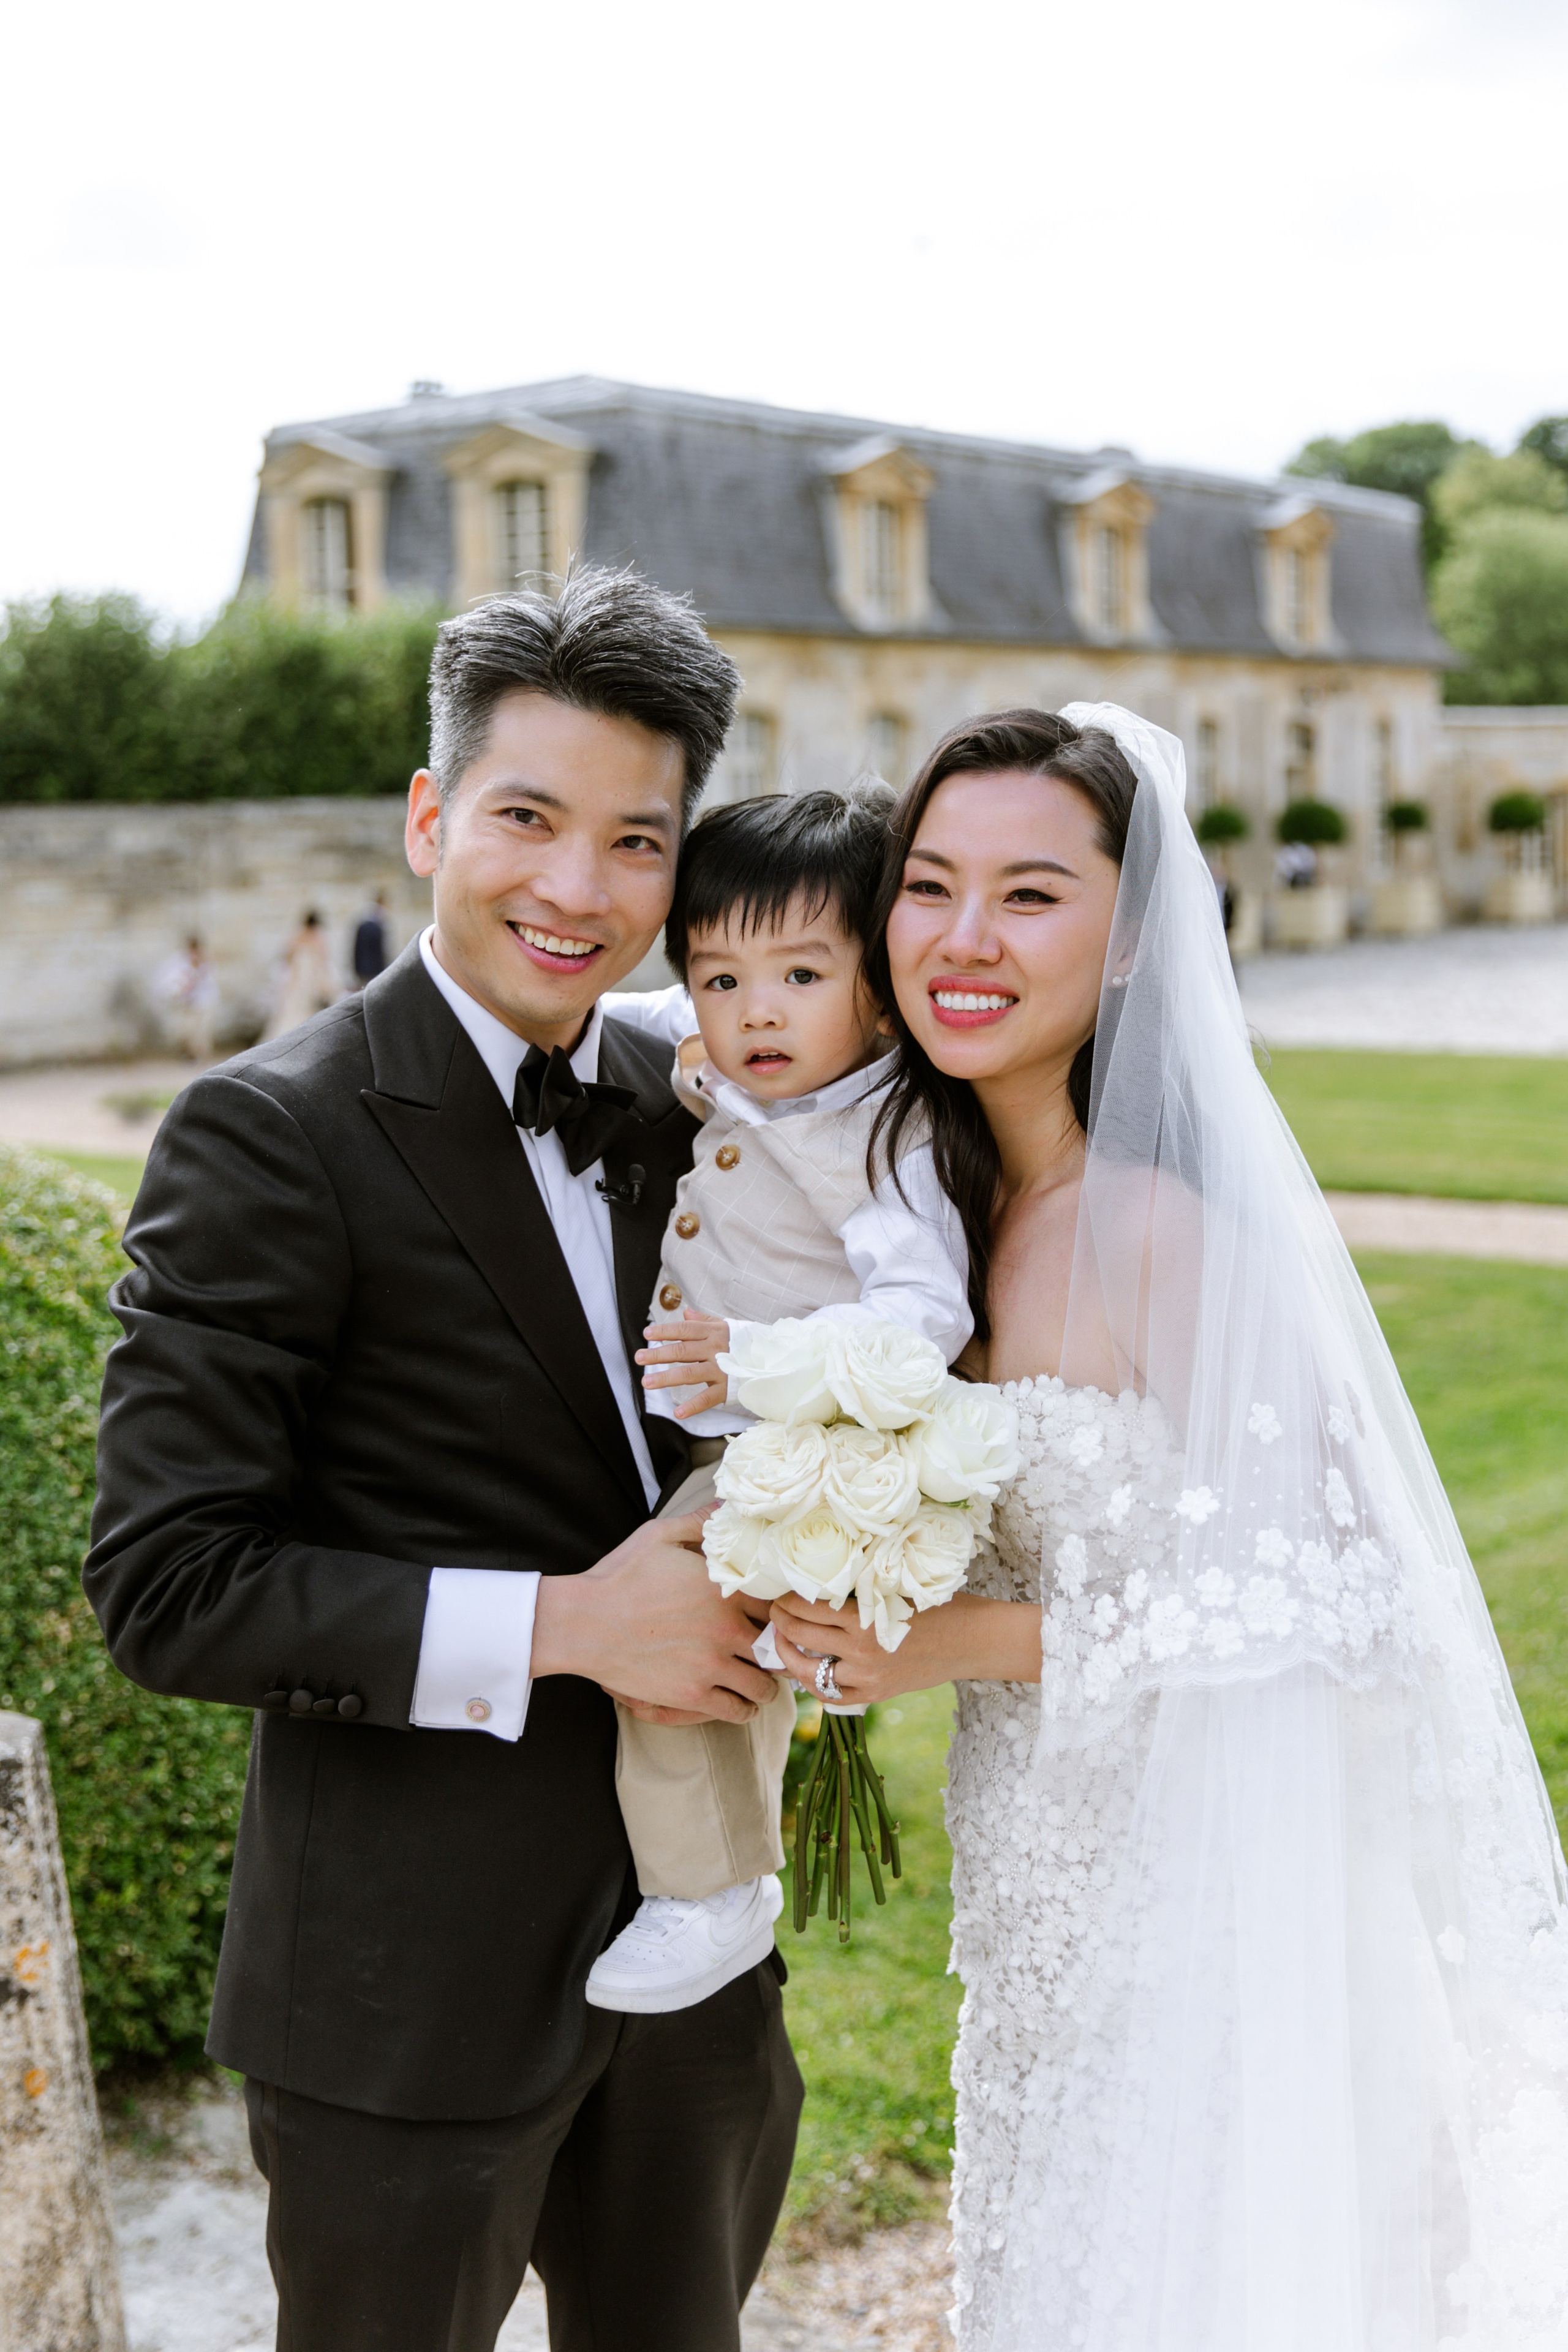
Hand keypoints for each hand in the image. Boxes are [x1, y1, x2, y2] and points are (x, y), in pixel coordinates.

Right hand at [533, 1511, 779, 1722]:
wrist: (583, 1623)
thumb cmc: (619, 1577)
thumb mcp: (659, 1536)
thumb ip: (700, 1522)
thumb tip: (727, 1506)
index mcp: (723, 1590)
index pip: (778, 1603)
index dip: (781, 1609)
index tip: (775, 1614)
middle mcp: (725, 1629)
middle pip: (778, 1647)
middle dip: (779, 1649)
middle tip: (773, 1649)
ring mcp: (710, 1666)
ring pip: (764, 1686)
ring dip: (766, 1683)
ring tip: (759, 1677)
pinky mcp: (692, 1696)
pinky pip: (738, 1710)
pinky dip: (744, 1707)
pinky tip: (740, 1699)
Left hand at [636, 1310, 729, 1419]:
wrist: (769, 1360)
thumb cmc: (740, 1343)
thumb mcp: (723, 1327)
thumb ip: (702, 1320)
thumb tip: (685, 1311)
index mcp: (712, 1332)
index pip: (684, 1330)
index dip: (665, 1331)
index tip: (647, 1334)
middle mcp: (715, 1349)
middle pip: (682, 1351)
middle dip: (658, 1354)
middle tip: (639, 1357)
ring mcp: (720, 1369)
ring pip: (690, 1374)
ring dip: (666, 1378)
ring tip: (647, 1382)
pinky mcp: (726, 1388)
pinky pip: (707, 1398)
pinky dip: (692, 1406)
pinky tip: (677, 1412)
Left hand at [770, 1589, 1043, 1702]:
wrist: (973, 1641)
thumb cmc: (940, 1604)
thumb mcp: (898, 1587)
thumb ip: (861, 1586)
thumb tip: (821, 1576)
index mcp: (864, 1619)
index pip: (807, 1607)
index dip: (786, 1599)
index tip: (779, 1591)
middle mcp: (860, 1652)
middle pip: (801, 1635)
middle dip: (780, 1622)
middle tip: (773, 1611)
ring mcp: (867, 1677)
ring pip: (808, 1670)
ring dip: (789, 1655)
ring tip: (781, 1641)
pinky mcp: (876, 1694)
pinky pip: (831, 1696)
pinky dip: (814, 1684)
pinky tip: (807, 1671)